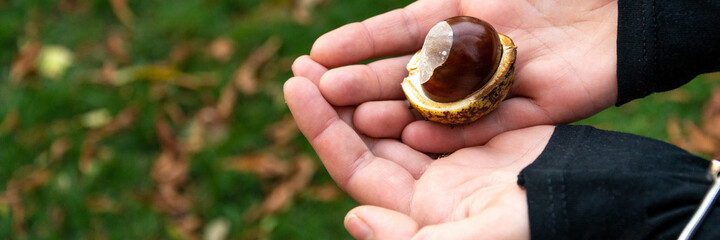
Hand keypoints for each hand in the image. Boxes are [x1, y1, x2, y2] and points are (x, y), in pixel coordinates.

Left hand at [284, 71, 554, 237]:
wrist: (605, 203)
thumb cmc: (544, 224)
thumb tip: (351, 217)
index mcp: (423, 210)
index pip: (357, 166)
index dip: (322, 128)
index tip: (295, 86)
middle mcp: (432, 182)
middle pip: (370, 138)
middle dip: (334, 100)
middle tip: (301, 64)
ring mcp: (457, 152)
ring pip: (398, 111)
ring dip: (365, 82)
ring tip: (328, 54)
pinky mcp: (483, 124)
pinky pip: (437, 95)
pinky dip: (411, 73)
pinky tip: (388, 53)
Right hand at [305, 0, 617, 152]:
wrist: (630, 4)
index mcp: (461, 14)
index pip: (398, 30)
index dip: (357, 42)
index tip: (316, 55)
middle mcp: (472, 52)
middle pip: (408, 72)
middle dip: (362, 80)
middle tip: (320, 90)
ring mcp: (498, 83)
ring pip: (437, 105)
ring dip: (395, 111)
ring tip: (355, 118)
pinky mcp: (531, 111)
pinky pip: (484, 126)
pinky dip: (449, 133)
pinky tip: (412, 137)